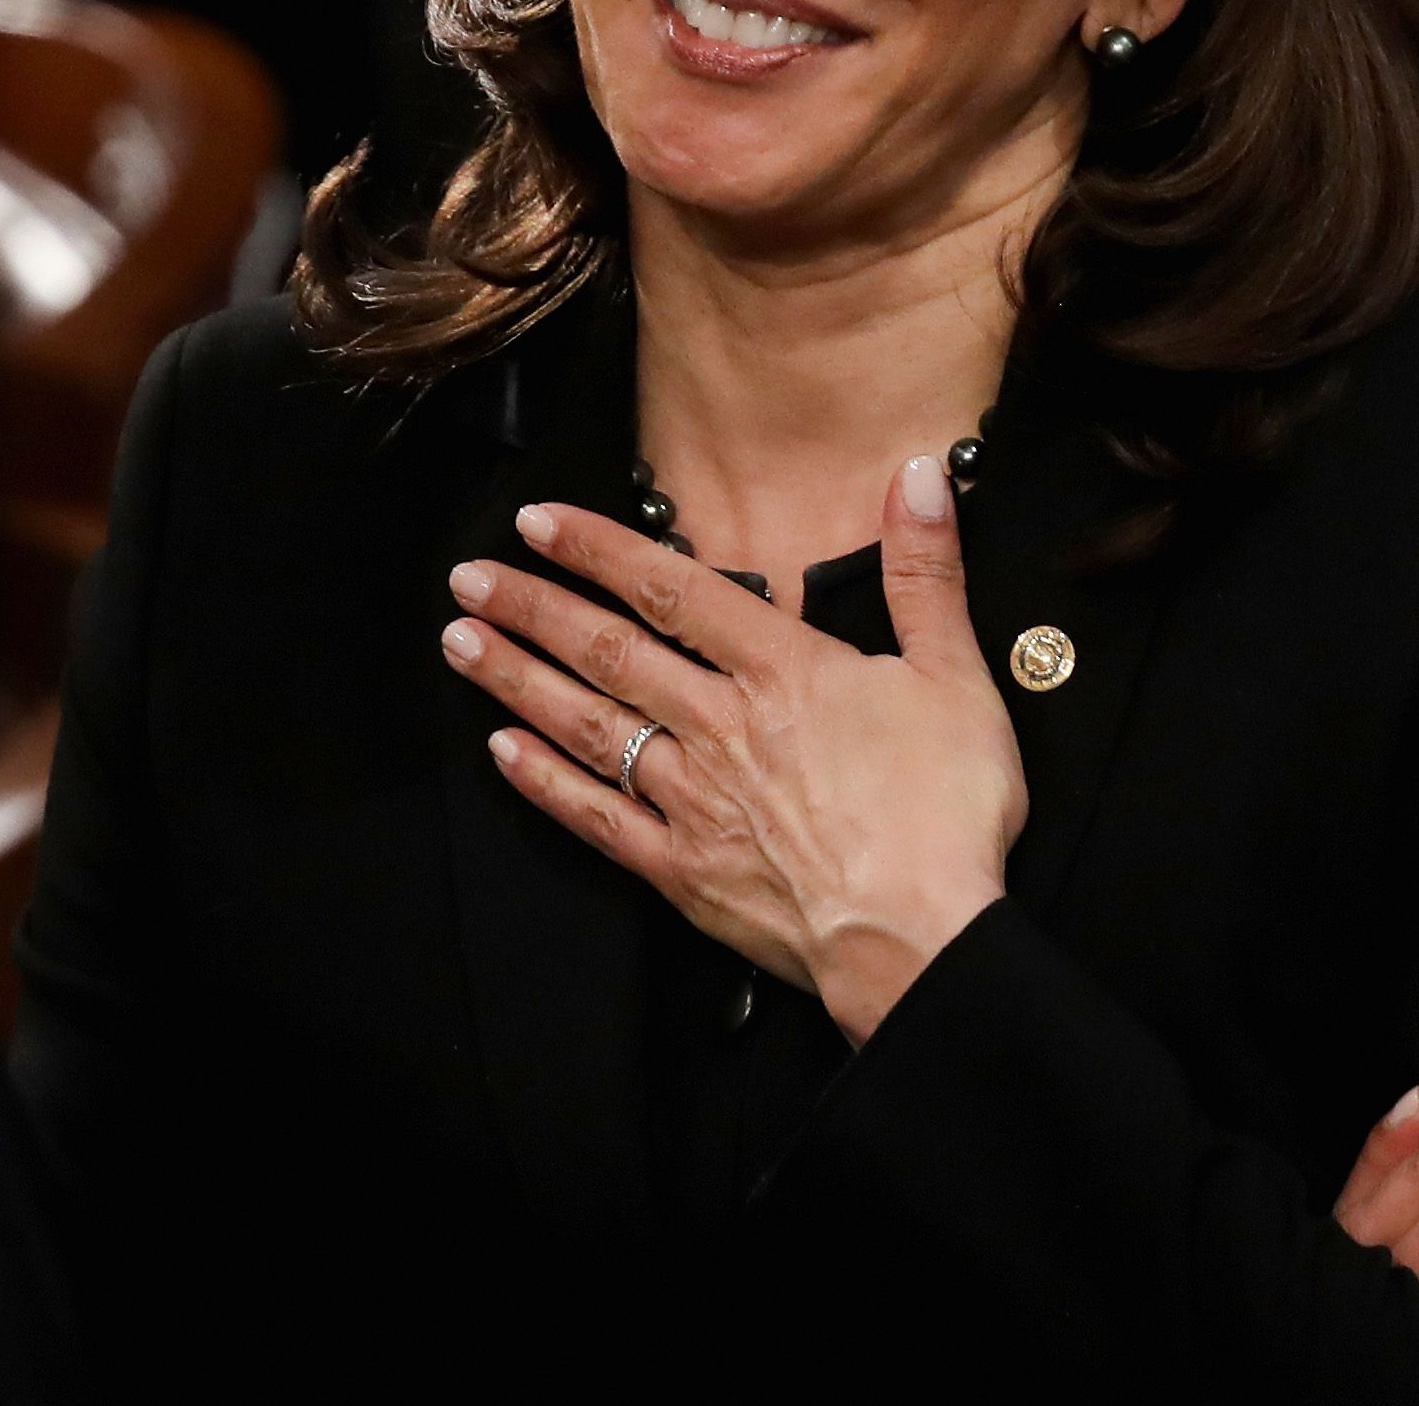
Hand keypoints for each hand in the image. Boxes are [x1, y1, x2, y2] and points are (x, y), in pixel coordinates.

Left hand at [441, 455, 1026, 1043]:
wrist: (920, 941)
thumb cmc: (944, 815)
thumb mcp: (956, 676)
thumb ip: (925, 571)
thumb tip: (915, 478)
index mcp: (783, 670)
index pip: (673, 588)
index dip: (599, 549)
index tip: (539, 522)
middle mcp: (721, 724)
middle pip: (608, 650)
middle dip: (532, 606)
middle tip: (470, 577)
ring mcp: (692, 799)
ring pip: (587, 723)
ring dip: (517, 677)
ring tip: (462, 643)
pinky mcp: (681, 869)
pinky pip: (596, 816)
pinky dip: (545, 781)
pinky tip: (505, 751)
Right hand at [1333, 1089, 1418, 1309]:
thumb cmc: (1377, 1289)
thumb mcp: (1371, 1233)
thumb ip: (1392, 1189)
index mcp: (1343, 1241)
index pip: (1366, 1184)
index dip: (1390, 1142)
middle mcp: (1356, 1271)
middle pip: (1390, 1213)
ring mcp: (1381, 1315)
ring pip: (1414, 1260)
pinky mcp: (1408, 1352)